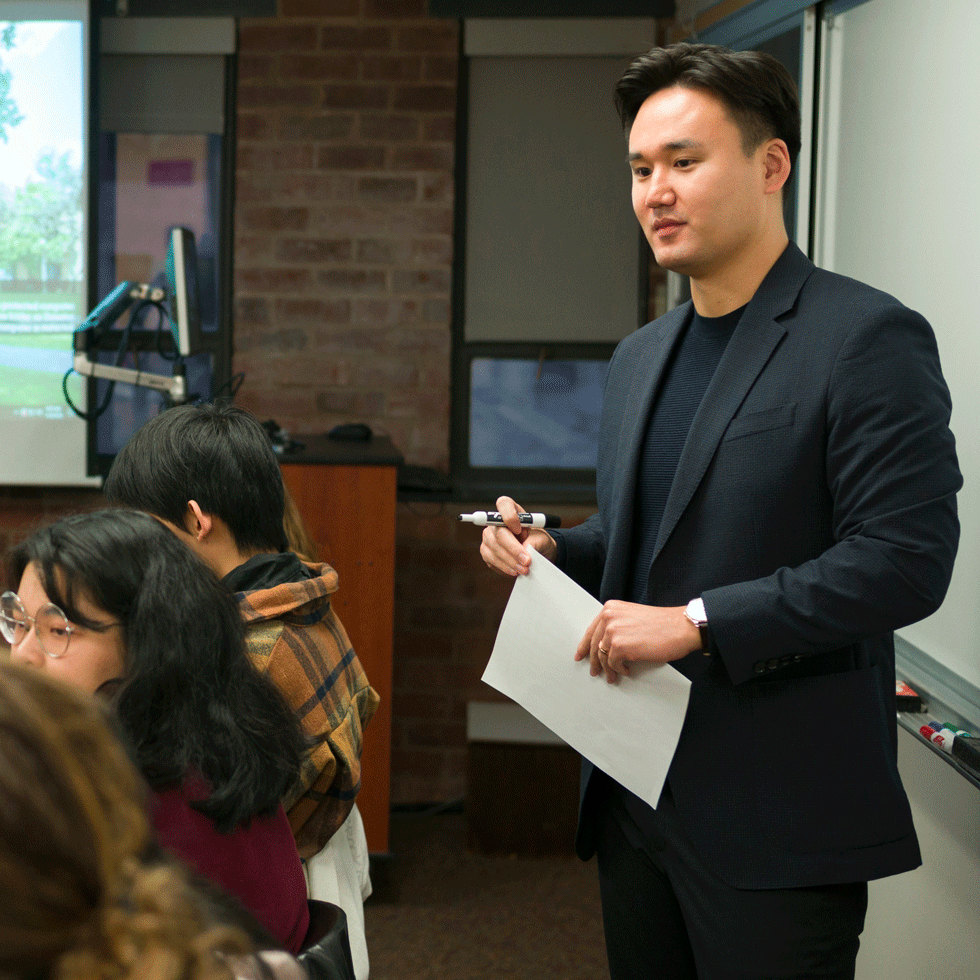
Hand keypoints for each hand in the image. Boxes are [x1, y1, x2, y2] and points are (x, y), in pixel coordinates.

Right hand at [479, 495, 556, 575]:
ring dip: (510, 561)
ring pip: (494, 549)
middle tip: (526, 561)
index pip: (504, 504)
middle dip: (513, 549)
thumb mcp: (542, 538)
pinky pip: (492, 560)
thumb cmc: (538, 540)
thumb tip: (525, 550)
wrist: (536, 552)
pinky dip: (504, 567)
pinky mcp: (487, 552)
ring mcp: (489, 537)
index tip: (519, 529)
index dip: (509, 516)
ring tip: (523, 569)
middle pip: (498, 532)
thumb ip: (533, 541)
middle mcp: (496, 522)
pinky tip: (514, 570)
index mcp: (512, 510)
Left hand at [576, 601, 700, 682]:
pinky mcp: (620, 647)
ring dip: (608, 669)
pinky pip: (613, 664)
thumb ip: (617, 625)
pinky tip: (627, 670)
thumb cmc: (663, 624)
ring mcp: (613, 631)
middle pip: (593, 644)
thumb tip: (606, 645)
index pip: (592, 629)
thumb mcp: (633, 616)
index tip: (581, 654)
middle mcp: (609, 617)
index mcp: (611, 608)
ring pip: (602, 656)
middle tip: (595, 671)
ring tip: (613, 676)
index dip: (584, 645)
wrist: (681, 627)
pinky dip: (619, 670)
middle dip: (593, 661)